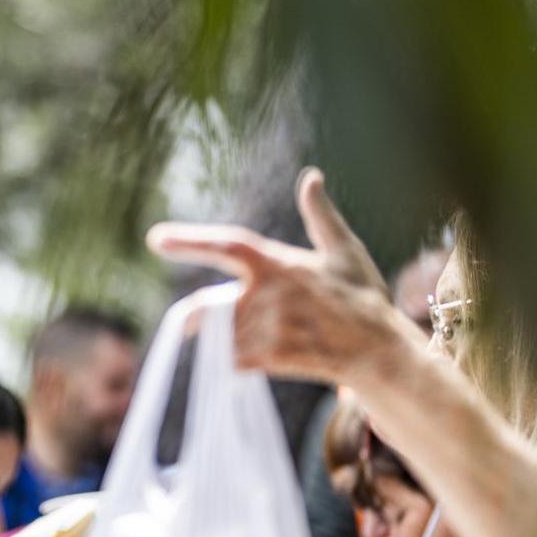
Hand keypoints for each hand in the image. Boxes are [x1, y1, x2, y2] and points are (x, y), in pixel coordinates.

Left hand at [147, 167, 418, 386]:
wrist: (381, 352)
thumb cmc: (363, 298)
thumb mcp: (345, 251)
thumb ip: (320, 215)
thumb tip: (311, 176)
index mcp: (280, 264)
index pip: (227, 244)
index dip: (190, 240)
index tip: (155, 238)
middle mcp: (269, 294)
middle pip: (208, 305)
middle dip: (193, 317)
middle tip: (185, 323)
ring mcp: (269, 328)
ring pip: (220, 334)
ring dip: (224, 338)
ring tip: (258, 343)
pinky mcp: (271, 358)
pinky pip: (232, 360)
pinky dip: (235, 361)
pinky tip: (260, 360)